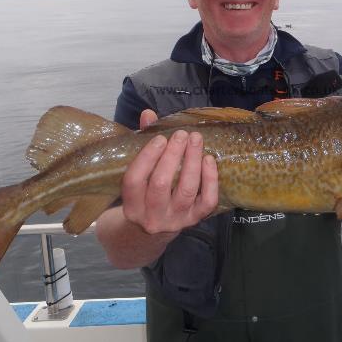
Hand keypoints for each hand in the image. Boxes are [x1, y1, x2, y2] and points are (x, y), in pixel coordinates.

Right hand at [121, 109, 218, 234]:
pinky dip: (210, 179)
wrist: (157, 227)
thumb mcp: (139, 173)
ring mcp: (175, 220)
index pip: (134, 180)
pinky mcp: (195, 220)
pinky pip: (207, 201)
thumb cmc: (146, 191)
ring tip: (196, 140)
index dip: (147, 157)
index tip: (160, 138)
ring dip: (193, 162)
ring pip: (186, 191)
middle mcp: (151, 217)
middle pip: (161, 184)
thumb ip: (142, 143)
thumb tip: (149, 114)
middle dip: (173, 156)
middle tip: (182, 134)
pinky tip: (209, 160)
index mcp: (131, 206)